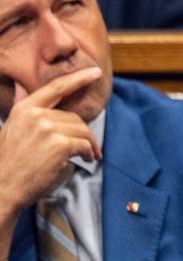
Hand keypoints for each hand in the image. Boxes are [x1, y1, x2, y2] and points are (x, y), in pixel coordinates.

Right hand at [0, 68, 103, 217]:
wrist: (3, 188)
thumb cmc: (9, 161)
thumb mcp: (11, 127)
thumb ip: (23, 106)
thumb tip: (20, 84)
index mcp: (24, 109)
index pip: (56, 87)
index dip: (78, 78)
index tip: (96, 73)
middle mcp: (36, 115)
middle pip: (74, 117)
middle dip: (83, 133)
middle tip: (89, 147)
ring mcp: (48, 129)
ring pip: (82, 131)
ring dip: (89, 144)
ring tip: (89, 155)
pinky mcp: (60, 145)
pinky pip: (84, 144)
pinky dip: (89, 152)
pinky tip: (86, 160)